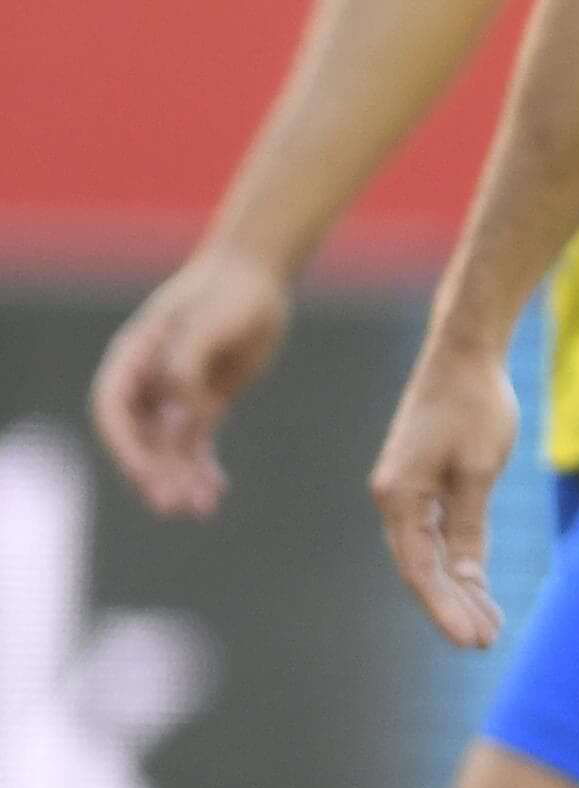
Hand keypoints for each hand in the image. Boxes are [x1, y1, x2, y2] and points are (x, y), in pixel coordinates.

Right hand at [92, 246, 291, 517]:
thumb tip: (182, 415)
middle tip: (172, 505)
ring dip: (181, 479)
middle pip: (141, 437)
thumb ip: (188, 368)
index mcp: (132, 358)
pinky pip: (197, 442)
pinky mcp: (205, 402)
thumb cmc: (227, 293)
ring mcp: (174, 394)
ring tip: (199, 509)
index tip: (143, 471)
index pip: (113, 410)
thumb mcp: (208, 324)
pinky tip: (215, 492)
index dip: (125, 444)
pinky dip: (203, 467)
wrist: (256, 279)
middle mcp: (147, 381)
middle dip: (155, 473)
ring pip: (169, 447)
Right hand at [370, 338, 520, 649]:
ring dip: (458, 589)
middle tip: (486, 642)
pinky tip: (477, 586)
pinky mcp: (424, 484)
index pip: (419, 570)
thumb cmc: (474, 406)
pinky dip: (459, 560)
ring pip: (430, 555)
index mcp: (397, 498)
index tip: (471, 640)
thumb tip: (462, 578)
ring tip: (487, 627)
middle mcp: (393, 499)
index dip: (445, 608)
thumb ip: (468, 526)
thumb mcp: (480, 470)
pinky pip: (438, 534)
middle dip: (454, 607)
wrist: (465, 353)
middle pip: (421, 569)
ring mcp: (406, 492)